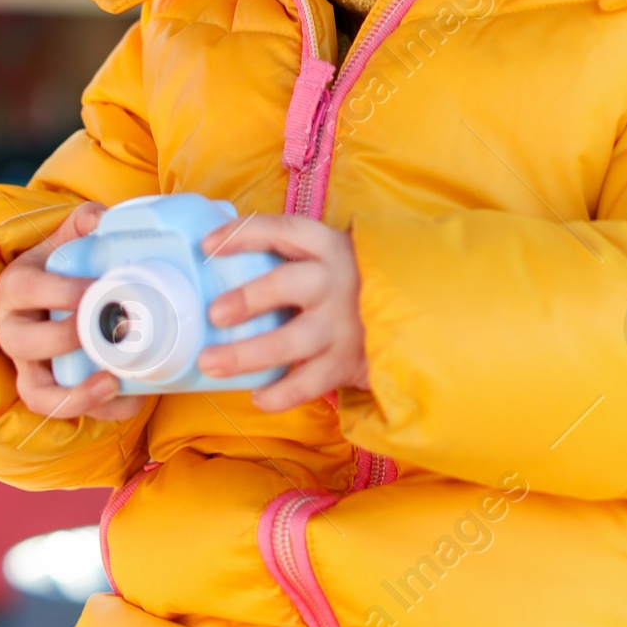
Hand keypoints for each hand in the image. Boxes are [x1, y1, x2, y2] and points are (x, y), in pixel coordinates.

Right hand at [0, 202, 146, 421]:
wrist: (44, 300)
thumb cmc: (57, 269)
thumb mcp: (62, 241)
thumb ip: (82, 223)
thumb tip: (104, 217)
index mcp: (14, 287)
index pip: (28, 290)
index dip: (62, 292)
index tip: (99, 289)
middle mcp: (11, 330)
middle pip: (26, 342)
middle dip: (66, 338)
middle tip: (109, 329)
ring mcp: (25, 365)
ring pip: (36, 391)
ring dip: (74, 393)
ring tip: (112, 383)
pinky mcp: (43, 390)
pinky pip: (61, 410)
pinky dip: (95, 410)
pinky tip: (130, 400)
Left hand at [200, 214, 368, 413]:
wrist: (419, 309)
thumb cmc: (355, 280)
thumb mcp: (331, 255)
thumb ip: (291, 254)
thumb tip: (221, 251)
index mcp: (328, 246)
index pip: (283, 230)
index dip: (243, 235)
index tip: (207, 244)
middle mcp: (336, 281)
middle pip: (287, 285)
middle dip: (248, 299)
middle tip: (214, 314)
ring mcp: (344, 324)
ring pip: (292, 341)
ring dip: (248, 355)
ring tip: (211, 364)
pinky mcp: (349, 361)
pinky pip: (309, 383)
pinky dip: (280, 394)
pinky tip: (257, 396)